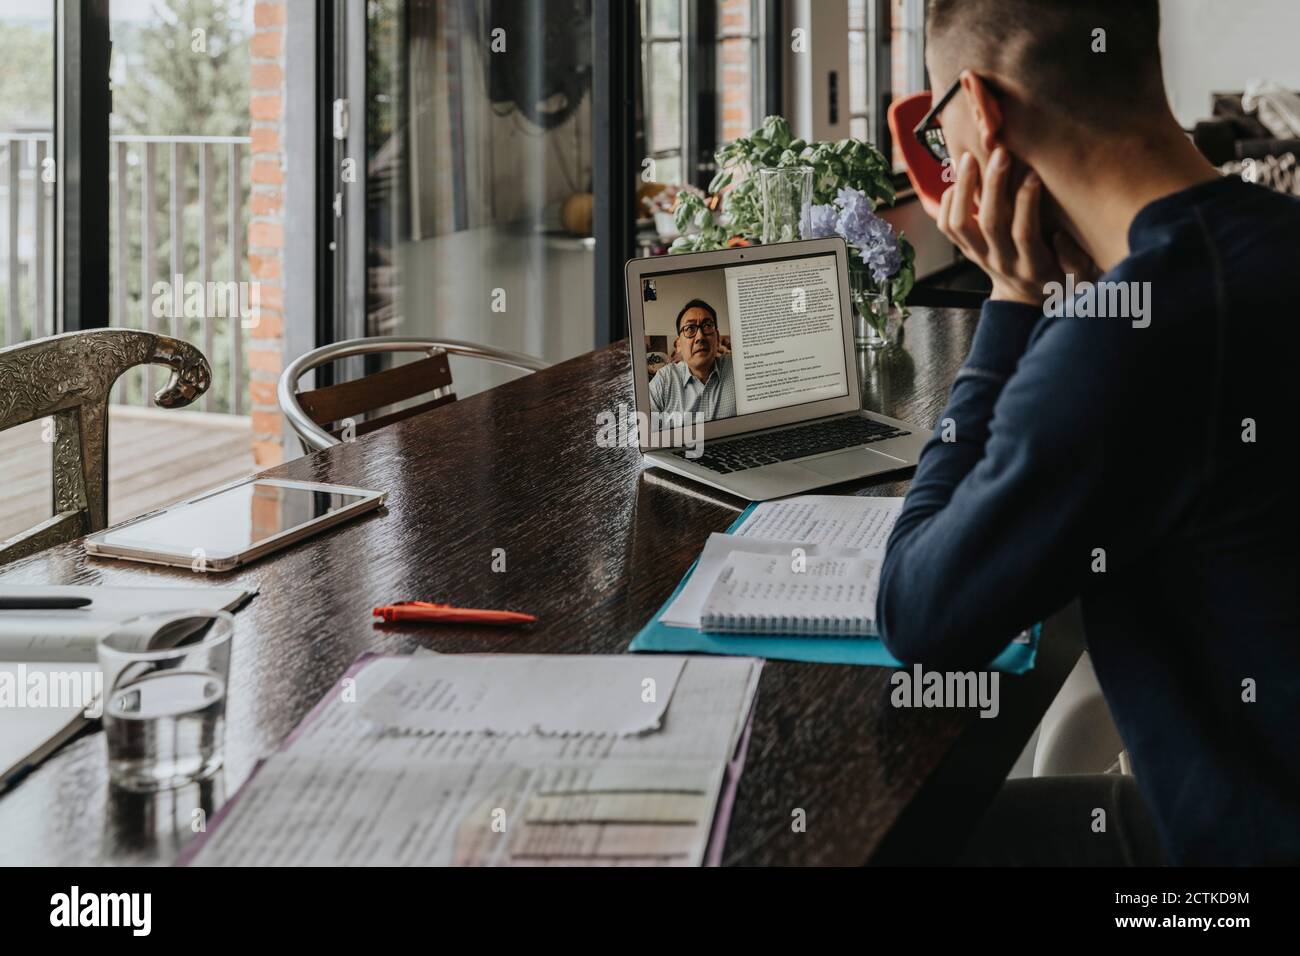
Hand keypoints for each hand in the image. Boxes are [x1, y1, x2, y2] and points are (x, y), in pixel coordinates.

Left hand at [938, 148, 1097, 306]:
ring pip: (960, 224)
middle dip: (994, 185)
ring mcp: (979, 257)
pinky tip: (956, 180)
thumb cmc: (1055, 280)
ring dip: (963, 189)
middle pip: (990, 223)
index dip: (1027, 203)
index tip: (1032, 174)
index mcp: (1032, 265)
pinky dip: (947, 202)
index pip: (1024, 233)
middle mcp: (1001, 261)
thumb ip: (1075, 259)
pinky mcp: (966, 251)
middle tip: (1000, 152)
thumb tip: (1060, 236)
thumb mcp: (1078, 278)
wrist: (1023, 300)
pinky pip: (947, 228)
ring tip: (968, 158)